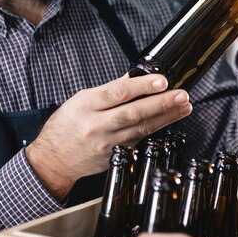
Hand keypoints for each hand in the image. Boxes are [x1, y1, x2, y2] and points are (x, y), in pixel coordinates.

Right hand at [25, 74, 191, 199]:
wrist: (53, 161)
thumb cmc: (66, 126)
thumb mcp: (81, 100)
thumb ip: (110, 90)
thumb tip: (136, 76)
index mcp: (86, 105)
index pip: (117, 93)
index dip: (141, 86)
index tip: (162, 80)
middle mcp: (97, 125)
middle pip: (134, 113)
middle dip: (162, 103)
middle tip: (182, 95)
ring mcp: (107, 143)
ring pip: (141, 129)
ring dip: (166, 117)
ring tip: (184, 106)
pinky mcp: (115, 156)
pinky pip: (139, 141)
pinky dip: (156, 130)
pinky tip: (170, 120)